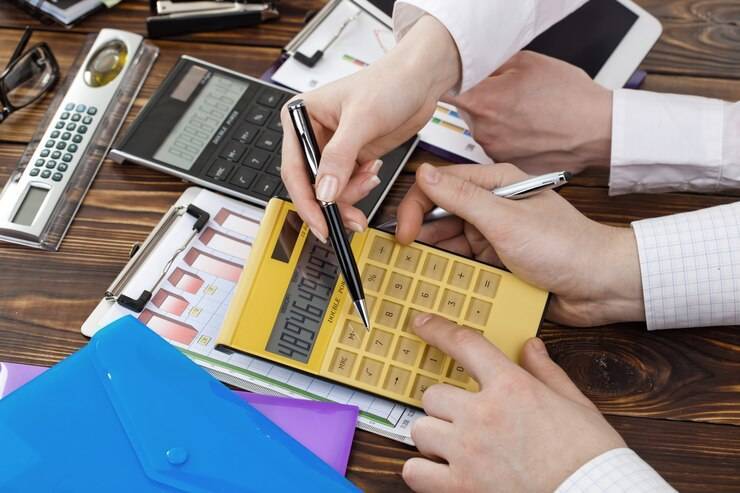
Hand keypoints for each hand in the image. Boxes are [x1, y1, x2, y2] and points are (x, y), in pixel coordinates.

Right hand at [281, 15, 460, 241]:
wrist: (420, 80)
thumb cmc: (389, 83)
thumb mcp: (362, 119)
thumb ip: (339, 157)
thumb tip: (324, 192)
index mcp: (300, 117)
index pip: (294, 169)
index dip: (306, 201)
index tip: (320, 224)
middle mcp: (311, 134)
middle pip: (310, 185)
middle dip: (332, 203)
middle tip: (352, 219)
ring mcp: (331, 148)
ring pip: (330, 190)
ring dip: (351, 194)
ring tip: (370, 179)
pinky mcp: (350, 157)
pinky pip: (347, 186)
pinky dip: (360, 187)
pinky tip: (373, 170)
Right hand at [396, 163, 643, 326]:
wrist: (602, 286)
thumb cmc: (566, 247)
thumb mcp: (506, 219)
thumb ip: (462, 197)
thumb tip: (424, 173)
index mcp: (495, 184)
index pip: (440, 185)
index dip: (416, 207)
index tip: (404, 234)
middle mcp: (492, 207)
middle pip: (441, 216)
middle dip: (420, 234)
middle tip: (404, 257)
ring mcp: (495, 236)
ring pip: (450, 242)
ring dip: (435, 256)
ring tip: (418, 273)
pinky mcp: (499, 262)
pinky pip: (466, 265)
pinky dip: (453, 273)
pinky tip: (442, 284)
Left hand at [403, 316, 626, 492]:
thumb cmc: (590, 456)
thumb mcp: (575, 403)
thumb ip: (545, 372)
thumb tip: (531, 346)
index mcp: (512, 387)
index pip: (465, 345)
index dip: (437, 330)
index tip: (421, 323)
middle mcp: (483, 415)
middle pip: (432, 394)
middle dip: (444, 405)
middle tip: (462, 418)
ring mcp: (468, 452)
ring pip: (419, 429)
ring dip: (433, 436)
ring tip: (453, 447)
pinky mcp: (462, 487)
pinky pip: (415, 471)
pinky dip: (422, 472)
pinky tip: (441, 472)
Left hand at [447, 51, 612, 174]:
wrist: (597, 130)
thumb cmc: (570, 97)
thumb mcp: (527, 62)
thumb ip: (491, 65)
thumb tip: (474, 68)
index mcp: (482, 102)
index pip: (448, 92)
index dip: (457, 85)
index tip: (465, 82)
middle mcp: (482, 131)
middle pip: (467, 112)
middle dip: (482, 102)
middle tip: (510, 97)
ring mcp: (494, 152)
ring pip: (483, 131)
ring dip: (497, 122)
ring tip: (526, 115)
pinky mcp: (507, 166)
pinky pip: (498, 148)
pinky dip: (509, 140)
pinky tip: (531, 131)